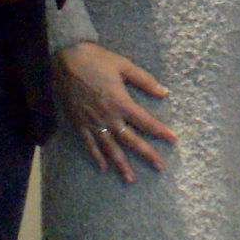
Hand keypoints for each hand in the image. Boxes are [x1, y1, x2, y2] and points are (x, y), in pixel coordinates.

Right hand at [56, 41, 176, 182]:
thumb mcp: (124, 65)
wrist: (66, 60)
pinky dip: (97, 157)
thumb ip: (145, 80)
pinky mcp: (79, 123)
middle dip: (146, 153)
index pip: (145, 121)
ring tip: (131, 178)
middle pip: (130, 140)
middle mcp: (108, 116)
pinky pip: (89, 144)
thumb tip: (164, 92)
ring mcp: (92, 122)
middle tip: (160, 167)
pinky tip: (104, 168)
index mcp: (120, 101)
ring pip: (110, 148)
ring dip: (121, 164)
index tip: (173, 140)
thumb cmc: (97, 60)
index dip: (160, 131)